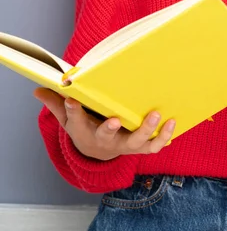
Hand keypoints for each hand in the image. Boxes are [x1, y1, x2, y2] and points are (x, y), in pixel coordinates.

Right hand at [34, 88, 175, 159]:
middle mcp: (106, 141)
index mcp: (86, 132)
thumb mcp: (68, 119)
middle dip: (111, 129)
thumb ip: (57, 104)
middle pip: (108, 137)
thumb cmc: (85, 128)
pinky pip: (154, 146)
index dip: (73, 111)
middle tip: (116, 118)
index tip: (72, 99)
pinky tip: (172, 123)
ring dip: (149, 132)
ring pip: (138, 144)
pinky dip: (164, 137)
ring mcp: (125, 144)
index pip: (76, 121)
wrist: (98, 152)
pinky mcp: (140, 146)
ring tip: (158, 115)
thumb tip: (38, 89)